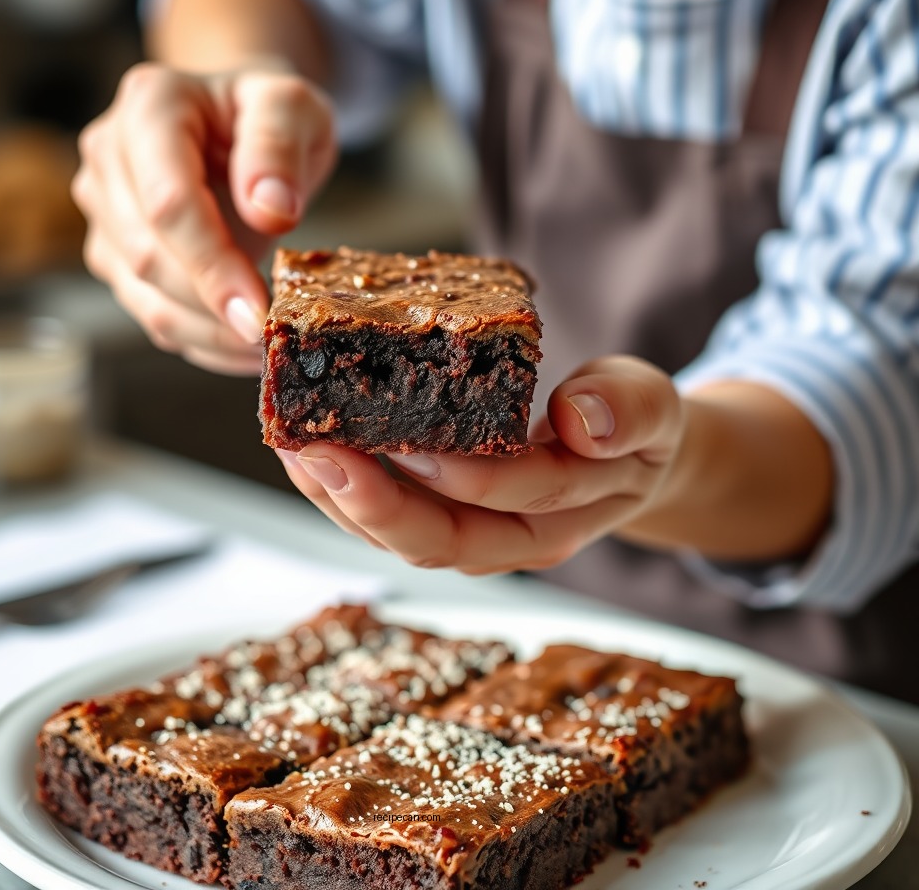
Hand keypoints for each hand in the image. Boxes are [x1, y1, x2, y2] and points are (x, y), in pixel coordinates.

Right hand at [72, 60, 336, 373]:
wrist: (241, 122)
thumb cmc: (267, 112)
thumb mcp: (294, 106)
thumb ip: (280, 146)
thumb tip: (269, 211)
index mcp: (150, 106)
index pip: (168, 202)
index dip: (212, 264)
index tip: (259, 311)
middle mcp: (108, 156)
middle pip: (148, 255)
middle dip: (211, 307)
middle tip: (272, 337)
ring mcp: (103, 209)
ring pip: (143, 296)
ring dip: (206, 333)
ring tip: (266, 346)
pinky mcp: (114, 254)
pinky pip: (151, 313)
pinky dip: (200, 340)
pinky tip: (243, 348)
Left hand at [275, 356, 685, 574]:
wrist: (626, 453)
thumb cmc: (632, 424)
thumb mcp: (653, 406)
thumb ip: (629, 410)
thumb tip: (582, 419)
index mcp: (567, 512)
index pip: (508, 501)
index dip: (455, 474)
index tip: (401, 436)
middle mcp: (512, 537)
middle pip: (438, 540)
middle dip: (370, 502)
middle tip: (313, 451)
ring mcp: (475, 532)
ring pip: (403, 534)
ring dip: (342, 497)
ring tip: (294, 445)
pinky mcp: (445, 513)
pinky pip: (391, 511)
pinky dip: (347, 484)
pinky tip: (310, 445)